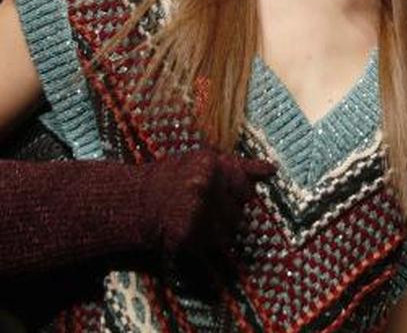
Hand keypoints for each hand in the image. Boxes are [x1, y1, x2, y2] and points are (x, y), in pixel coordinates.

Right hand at [140, 150, 276, 284]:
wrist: (133, 201)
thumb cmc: (171, 177)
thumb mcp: (203, 161)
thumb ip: (239, 167)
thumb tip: (272, 170)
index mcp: (210, 164)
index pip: (246, 189)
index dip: (235, 194)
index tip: (218, 193)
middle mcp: (204, 186)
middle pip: (238, 212)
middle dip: (226, 212)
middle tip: (202, 206)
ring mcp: (196, 211)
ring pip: (228, 230)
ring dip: (217, 229)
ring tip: (195, 218)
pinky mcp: (187, 235)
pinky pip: (212, 244)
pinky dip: (205, 241)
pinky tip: (189, 230)